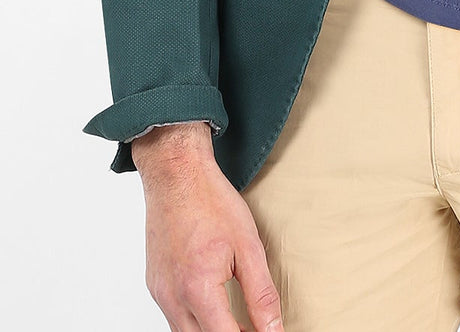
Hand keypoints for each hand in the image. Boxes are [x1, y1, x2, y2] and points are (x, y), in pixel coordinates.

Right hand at [133, 124, 284, 331]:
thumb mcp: (248, 245)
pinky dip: (194, 320)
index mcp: (198, 289)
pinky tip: (212, 306)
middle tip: (252, 326)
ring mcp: (160, 293)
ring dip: (210, 330)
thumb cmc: (210, 201)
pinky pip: (174, 318)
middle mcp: (173, 298)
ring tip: (235, 320)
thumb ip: (261, 294)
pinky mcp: (155, 286)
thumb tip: (274, 329)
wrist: (175, 174)